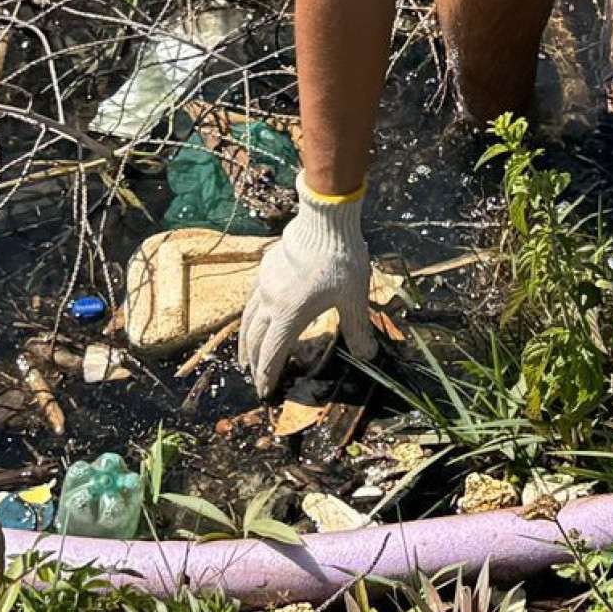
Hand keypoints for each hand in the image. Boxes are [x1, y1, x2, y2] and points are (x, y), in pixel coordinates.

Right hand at [238, 175, 376, 396]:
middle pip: (255, 339)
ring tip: (244, 356)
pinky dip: (250, 316)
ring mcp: (265, 283)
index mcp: (289, 314)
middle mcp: (270, 301)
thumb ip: (358, 330)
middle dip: (253, 363)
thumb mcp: (354, 299)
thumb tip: (368, 357)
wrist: (325, 219)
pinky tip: (256, 315)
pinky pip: (252, 299)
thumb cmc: (341, 260)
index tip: (265, 392)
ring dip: (245, 341)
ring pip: (247, 318)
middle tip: (253, 378)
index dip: (267, 375)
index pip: (272, 353)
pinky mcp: (266, 267)